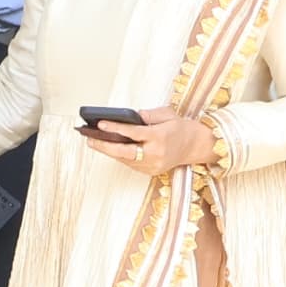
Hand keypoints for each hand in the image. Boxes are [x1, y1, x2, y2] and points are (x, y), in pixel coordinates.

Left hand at [77, 107, 218, 178]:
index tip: (101, 124)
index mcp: (159, 137)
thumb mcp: (167, 114)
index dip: (115, 128)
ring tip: (94, 142)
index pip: (133, 133)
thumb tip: (130, 117)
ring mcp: (153, 165)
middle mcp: (155, 154)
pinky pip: (131, 164)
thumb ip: (148, 115)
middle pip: (124, 152)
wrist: (196, 146)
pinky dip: (120, 156)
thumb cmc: (181, 127)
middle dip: (104, 146)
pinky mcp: (151, 172)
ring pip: (125, 160)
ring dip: (109, 152)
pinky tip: (110, 149)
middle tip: (89, 139)